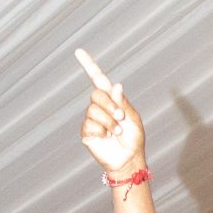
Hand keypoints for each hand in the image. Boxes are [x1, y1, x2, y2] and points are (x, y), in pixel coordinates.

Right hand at [76, 48, 146, 177]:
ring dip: (109, 121)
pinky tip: (107, 138)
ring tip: (117, 132)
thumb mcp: (133, 118)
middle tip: (120, 117)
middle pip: (96, 94)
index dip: (88, 65)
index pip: (97, 79)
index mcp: (112, 100)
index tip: (78, 52)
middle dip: (110, 105)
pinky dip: (101, 131)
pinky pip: (90, 125)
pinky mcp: (87, 132)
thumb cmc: (133, 140)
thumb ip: (123, 103)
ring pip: (93, 110)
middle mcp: (100, 107)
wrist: (129, 160)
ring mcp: (92, 119)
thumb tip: (116, 85)